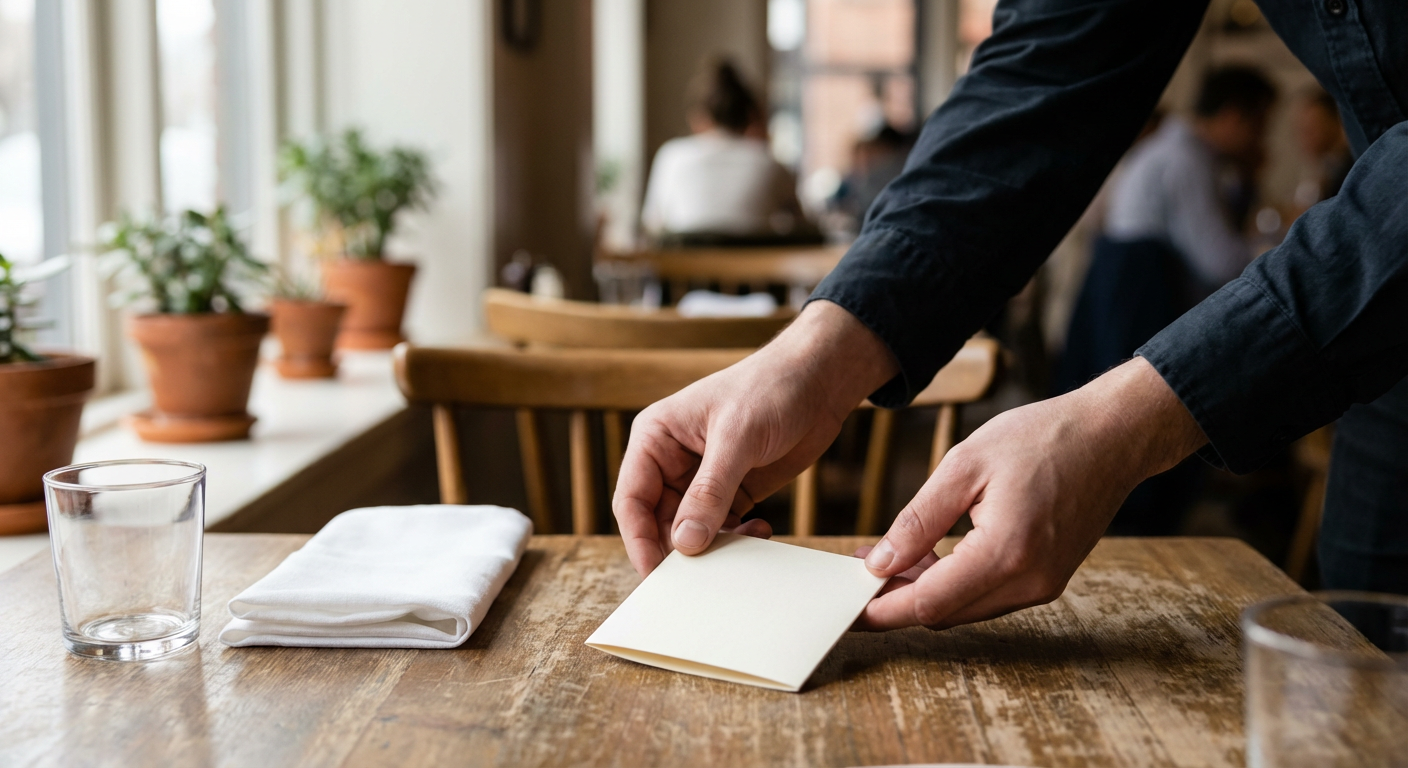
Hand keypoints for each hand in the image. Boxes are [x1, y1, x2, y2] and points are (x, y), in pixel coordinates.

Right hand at [613, 301, 897, 574]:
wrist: (820, 380)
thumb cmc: (771, 388)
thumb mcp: (738, 438)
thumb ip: (709, 491)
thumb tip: (685, 543)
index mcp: (656, 438)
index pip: (631, 499)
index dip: (639, 539)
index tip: (656, 573)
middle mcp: (672, 461)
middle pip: (658, 522)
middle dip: (678, 550)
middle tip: (702, 577)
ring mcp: (702, 479)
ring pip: (690, 531)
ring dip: (712, 547)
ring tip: (741, 547)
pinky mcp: (733, 492)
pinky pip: (722, 530)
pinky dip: (737, 539)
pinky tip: (761, 531)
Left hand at [856, 357, 1207, 630]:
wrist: (1112, 435)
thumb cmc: (1041, 438)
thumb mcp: (964, 466)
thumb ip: (918, 520)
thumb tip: (879, 562)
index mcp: (1006, 554)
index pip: (928, 603)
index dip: (882, 609)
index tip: (847, 608)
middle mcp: (1029, 582)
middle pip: (944, 613)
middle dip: (898, 598)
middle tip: (862, 567)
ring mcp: (1043, 586)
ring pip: (965, 608)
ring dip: (926, 590)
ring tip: (893, 554)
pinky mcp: (1048, 580)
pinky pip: (988, 595)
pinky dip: (955, 583)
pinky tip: (932, 554)